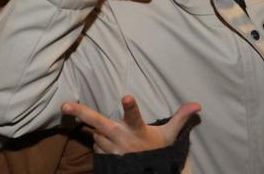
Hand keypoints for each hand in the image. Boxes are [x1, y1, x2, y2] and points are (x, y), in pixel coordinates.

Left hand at [62, 95, 199, 154]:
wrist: (146, 173)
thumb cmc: (156, 149)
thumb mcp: (169, 135)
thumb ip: (180, 117)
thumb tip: (198, 104)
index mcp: (137, 130)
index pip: (134, 116)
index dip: (130, 107)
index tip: (126, 97)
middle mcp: (120, 138)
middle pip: (98, 123)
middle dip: (81, 113)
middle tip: (65, 105)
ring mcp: (108, 149)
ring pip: (95, 131)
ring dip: (99, 129)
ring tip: (115, 134)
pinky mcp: (102, 157)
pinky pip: (95, 143)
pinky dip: (99, 140)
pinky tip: (110, 143)